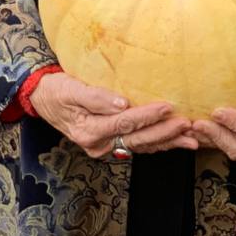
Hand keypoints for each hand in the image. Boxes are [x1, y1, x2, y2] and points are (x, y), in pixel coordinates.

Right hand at [30, 72, 196, 157]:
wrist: (43, 100)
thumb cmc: (58, 91)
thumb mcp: (71, 89)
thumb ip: (96, 97)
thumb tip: (121, 103)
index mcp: (89, 131)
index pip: (124, 123)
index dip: (147, 116)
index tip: (168, 106)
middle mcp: (98, 144)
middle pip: (137, 139)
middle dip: (164, 133)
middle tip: (188, 125)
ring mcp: (105, 146)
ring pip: (141, 146)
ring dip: (167, 143)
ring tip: (191, 138)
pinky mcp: (111, 143)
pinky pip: (138, 145)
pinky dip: (158, 144)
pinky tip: (175, 141)